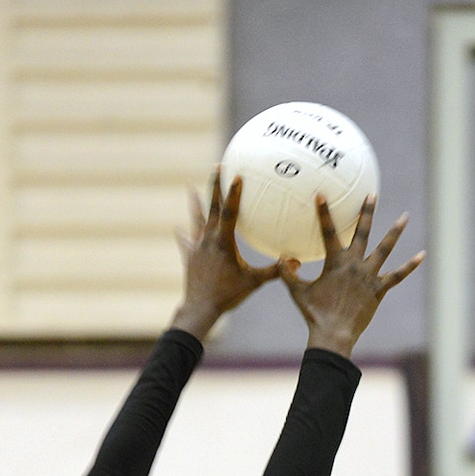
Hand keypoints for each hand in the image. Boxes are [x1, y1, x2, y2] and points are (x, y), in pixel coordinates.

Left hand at [171, 171, 281, 337]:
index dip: (233, 193)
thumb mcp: (253, 282)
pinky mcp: (190, 256)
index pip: (229, 212)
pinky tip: (179, 228)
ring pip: (196, 219)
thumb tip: (294, 261)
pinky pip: (187, 240)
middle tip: (217, 167)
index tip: (236, 174)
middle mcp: (207, 239)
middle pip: (211, 207)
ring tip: (190, 188)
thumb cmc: (227, 295)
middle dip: (215, 186)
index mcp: (223, 242)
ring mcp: (197, 247)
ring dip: (195, 203)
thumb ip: (274, 271)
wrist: (200, 308)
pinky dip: (185, 234)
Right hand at [280, 195, 423, 357]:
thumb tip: (279, 259)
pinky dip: (410, 266)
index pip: (328, 232)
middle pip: (362, 232)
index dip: (324, 213)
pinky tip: (422, 255)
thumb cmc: (314, 315)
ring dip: (395, 232)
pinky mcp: (379, 290)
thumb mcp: (298, 292)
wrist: (334, 335)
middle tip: (372, 195)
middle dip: (366, 212)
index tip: (322, 194)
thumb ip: (288, 274)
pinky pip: (397, 275)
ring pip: (384, 248)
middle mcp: (354, 265)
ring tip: (405, 217)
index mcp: (334, 263)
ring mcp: (369, 276)